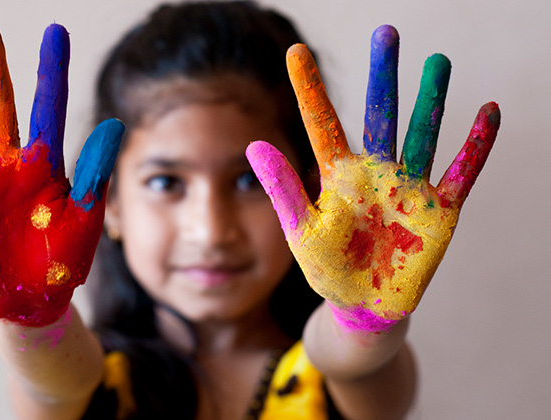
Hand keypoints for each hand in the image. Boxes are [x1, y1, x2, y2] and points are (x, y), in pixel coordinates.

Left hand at [246, 25, 498, 331]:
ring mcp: (409, 188)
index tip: (295, 53)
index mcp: (338, 175)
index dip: (309, 89)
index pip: (322, 123)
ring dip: (430, 100)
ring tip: (437, 61)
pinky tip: (488, 111)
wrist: (363, 305)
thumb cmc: (328, 268)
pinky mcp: (439, 210)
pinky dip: (476, 145)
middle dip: (383, 76)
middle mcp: (375, 172)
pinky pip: (461, 172)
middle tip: (386, 33)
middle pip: (380, 114)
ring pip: (421, 134)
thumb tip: (255, 144)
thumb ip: (283, 189)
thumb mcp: (302, 229)